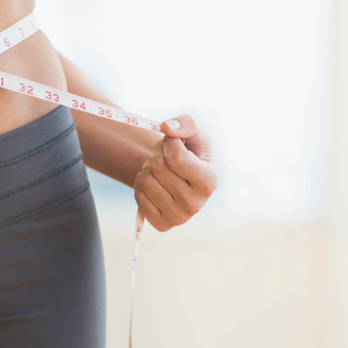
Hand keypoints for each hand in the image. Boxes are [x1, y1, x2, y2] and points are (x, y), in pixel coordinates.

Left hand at [133, 114, 218, 231]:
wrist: (179, 177)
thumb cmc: (190, 152)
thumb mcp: (194, 133)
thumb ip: (185, 124)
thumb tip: (167, 127)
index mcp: (209, 181)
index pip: (176, 158)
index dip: (168, 143)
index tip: (172, 141)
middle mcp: (196, 204)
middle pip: (159, 168)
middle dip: (157, 154)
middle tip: (164, 155)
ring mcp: (179, 217)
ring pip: (146, 180)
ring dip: (147, 168)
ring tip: (159, 169)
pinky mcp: (162, 224)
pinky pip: (138, 196)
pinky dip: (140, 184)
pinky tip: (154, 183)